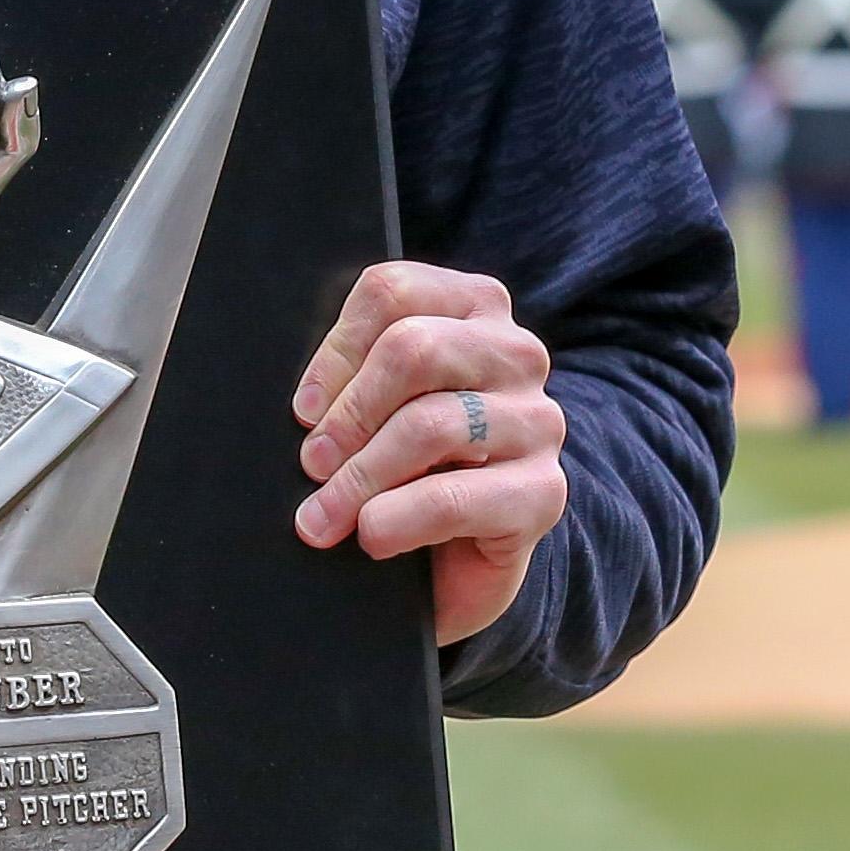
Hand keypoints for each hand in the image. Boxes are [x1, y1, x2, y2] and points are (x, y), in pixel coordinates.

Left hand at [289, 261, 570, 646]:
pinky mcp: (544, 492)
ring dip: (361, 478)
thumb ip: (354, 379)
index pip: (392, 293)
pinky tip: (372, 536)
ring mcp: (537, 421)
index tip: (305, 411)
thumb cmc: (410, 464)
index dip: (336, 354)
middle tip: (313, 464)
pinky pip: (452, 499)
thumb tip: (309, 410)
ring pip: (431, 425)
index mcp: (474, 306)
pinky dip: (397, 520)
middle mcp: (516, 353)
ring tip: (324, 516)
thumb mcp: (380, 406)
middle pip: (413, 350)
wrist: (464, 558)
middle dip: (349, 415)